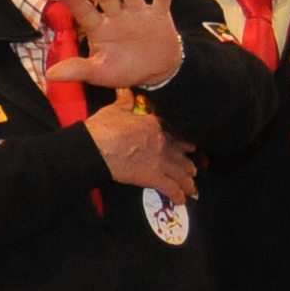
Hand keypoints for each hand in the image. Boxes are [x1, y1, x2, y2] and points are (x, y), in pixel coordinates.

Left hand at [50, 0, 185, 89]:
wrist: (157, 70)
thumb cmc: (123, 69)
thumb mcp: (99, 72)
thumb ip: (78, 69)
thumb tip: (50, 75)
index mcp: (99, 27)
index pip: (85, 13)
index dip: (76, 2)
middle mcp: (116, 15)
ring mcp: (137, 12)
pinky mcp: (159, 14)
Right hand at [84, 102, 198, 198]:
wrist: (96, 148)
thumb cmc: (103, 128)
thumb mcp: (115, 109)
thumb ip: (125, 101)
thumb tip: (126, 89)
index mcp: (155, 125)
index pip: (176, 133)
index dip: (185, 142)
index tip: (190, 146)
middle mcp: (163, 143)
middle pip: (182, 155)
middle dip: (188, 164)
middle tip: (193, 170)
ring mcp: (160, 161)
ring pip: (181, 173)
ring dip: (188, 181)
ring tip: (191, 187)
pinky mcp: (153, 177)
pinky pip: (171, 188)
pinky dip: (178, 195)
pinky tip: (182, 200)